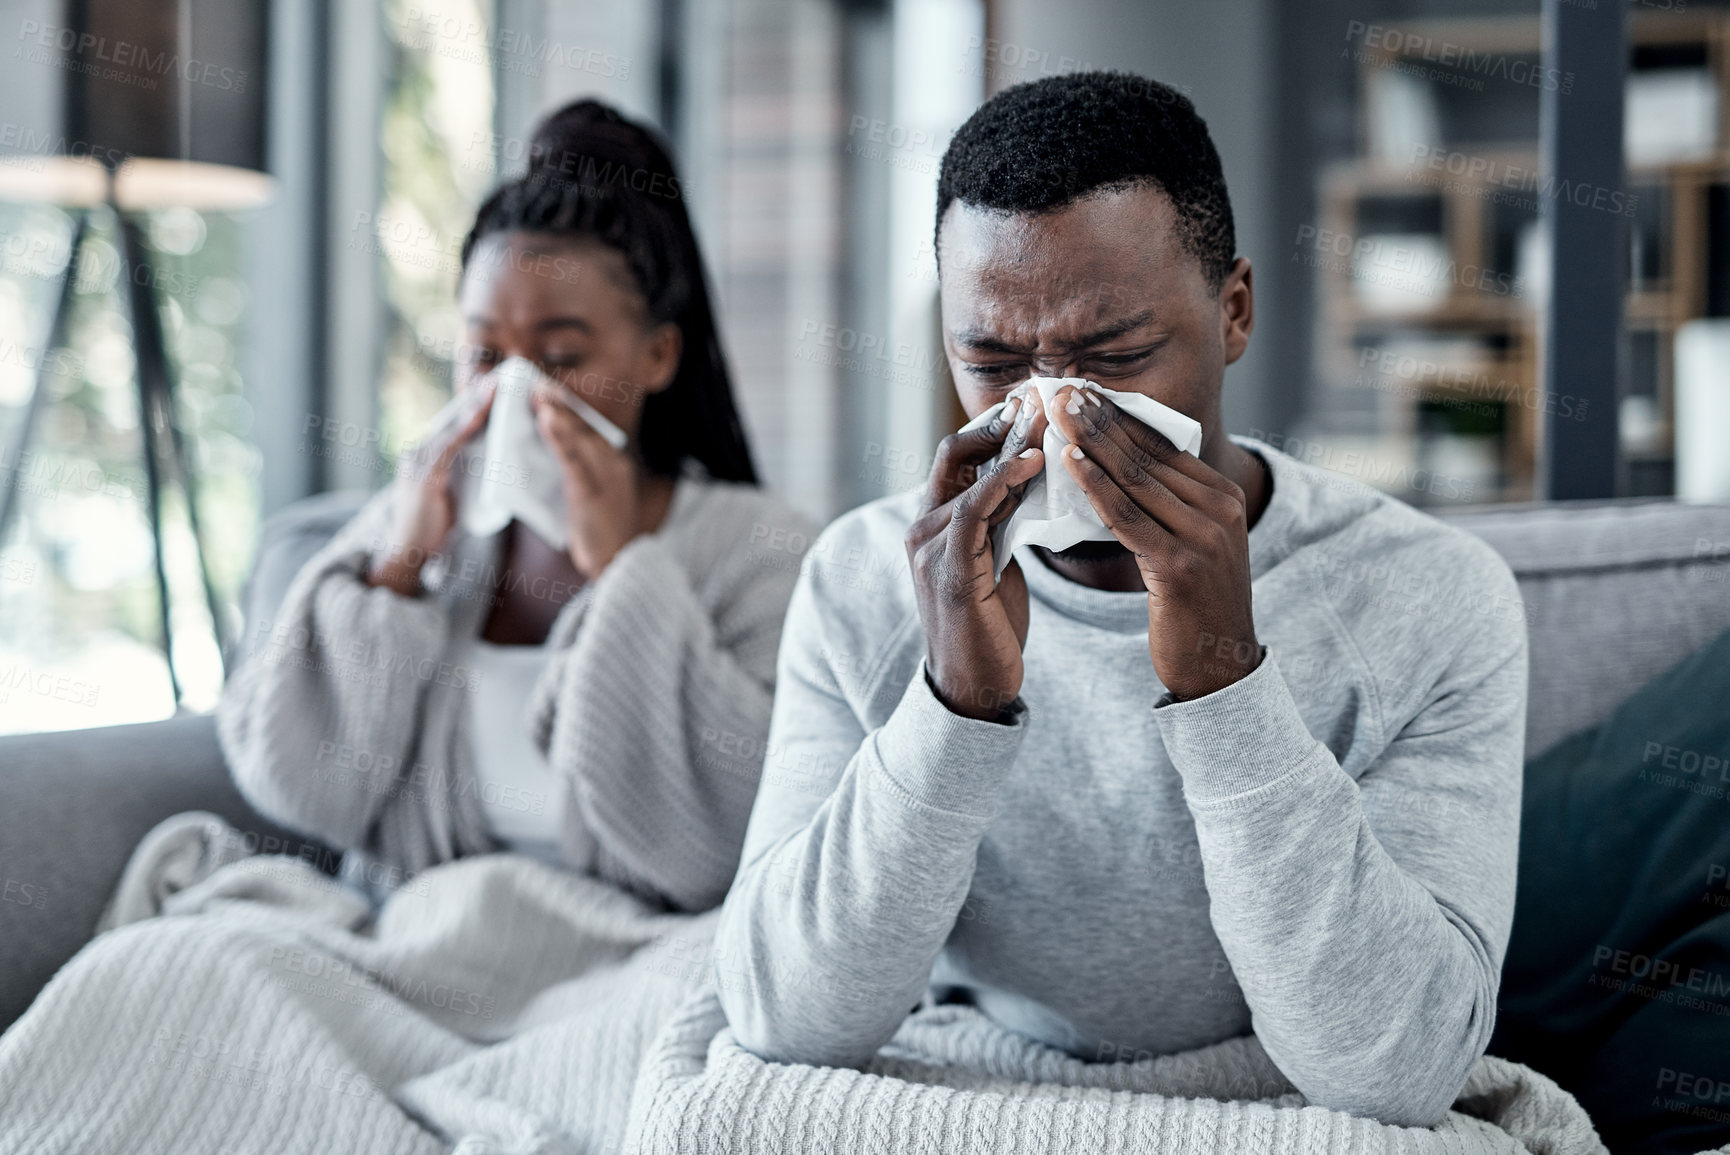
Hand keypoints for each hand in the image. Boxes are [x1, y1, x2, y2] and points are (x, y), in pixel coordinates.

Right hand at [370, 380, 495, 595]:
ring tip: (496, 388)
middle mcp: (418, 453)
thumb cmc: (431, 530)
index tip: (495, 389)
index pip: (453, 426)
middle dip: (476, 398)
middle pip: (451, 419)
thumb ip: (463, 476)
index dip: (473, 407)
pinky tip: (481, 414)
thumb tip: (491, 462)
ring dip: (474, 406)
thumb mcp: (450, 496)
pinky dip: (465, 427)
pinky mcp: (423, 475)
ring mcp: (417, 462)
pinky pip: (448, 445)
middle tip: (500, 378)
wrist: (406, 554)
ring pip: (450, 427)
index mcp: (425, 457)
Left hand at [531, 386, 642, 578]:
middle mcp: (614, 466)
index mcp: (613, 465)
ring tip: (540, 394)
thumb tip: (553, 451)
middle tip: (539, 383)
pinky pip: (575, 461)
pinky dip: (562, 439)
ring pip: (581, 439)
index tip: (549, 391)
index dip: (569, 410)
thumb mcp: (589, 496)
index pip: (589, 430)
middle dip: (563, 404)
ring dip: (560, 414)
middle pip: (586, 429)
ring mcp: (607, 479)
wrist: (618, 564)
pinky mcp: (594, 494)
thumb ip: (576, 472)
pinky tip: (548, 421)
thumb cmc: (600, 533)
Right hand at [905, 391, 1046, 720]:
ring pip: (969, 476)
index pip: (959, 455)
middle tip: (1045, 395)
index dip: (996, 426)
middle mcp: (923, 527)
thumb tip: (1030, 482)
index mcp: (934, 522)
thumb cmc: (990, 625)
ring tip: (1048, 418)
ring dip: (1011, 444)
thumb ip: (1001, 521)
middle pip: (957, 452)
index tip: (1037, 403)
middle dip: (1001, 422)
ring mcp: (930, 548)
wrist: (974, 686)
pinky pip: (972, 513)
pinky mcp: (947, 571)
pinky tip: (1034, 463)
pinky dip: (1002, 482)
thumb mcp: (997, 559)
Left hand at [1048, 384, 1260, 700]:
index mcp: (1223, 496)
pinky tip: (1068, 462)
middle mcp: (1220, 508)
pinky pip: (1127, 517)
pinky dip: (1095, 486)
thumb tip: (1115, 464)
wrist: (1219, 669)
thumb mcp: (1185, 544)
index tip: (1081, 389)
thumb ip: (1162, 505)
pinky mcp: (1181, 566)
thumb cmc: (1191, 607)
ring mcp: (1204, 536)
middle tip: (1062, 385)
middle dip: (1100, 417)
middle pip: (1147, 453)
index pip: (1161, 445)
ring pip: (1134, 478)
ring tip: (1057, 411)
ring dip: (1090, 440)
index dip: (1117, 415)